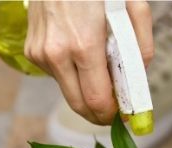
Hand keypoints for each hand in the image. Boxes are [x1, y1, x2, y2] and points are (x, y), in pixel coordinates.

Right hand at [24, 0, 152, 124]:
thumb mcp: (130, 5)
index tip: (123, 114)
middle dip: (98, 112)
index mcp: (83, 45)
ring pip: (67, 90)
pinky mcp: (31, 50)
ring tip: (98, 68)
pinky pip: (56, 74)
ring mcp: (40, 54)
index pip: (97, 101)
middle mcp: (56, 54)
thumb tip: (139, 77)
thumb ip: (140, 45)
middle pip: (79, 106)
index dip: (112, 113)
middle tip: (114, 108)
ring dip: (84, 88)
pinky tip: (78, 50)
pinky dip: (70, 71)